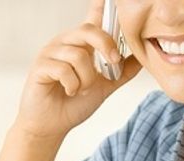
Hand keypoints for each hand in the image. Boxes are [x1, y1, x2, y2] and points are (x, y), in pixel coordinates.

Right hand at [11, 0, 141, 141]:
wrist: (52, 126)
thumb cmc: (73, 104)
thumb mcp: (105, 86)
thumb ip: (122, 71)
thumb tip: (142, 58)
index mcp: (81, 44)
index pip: (92, 18)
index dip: (100, 5)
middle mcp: (65, 43)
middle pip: (88, 31)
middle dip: (106, 46)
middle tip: (112, 63)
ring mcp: (50, 54)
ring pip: (78, 55)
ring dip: (86, 78)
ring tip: (82, 90)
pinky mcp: (40, 67)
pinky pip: (63, 70)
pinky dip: (73, 85)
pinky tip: (70, 92)